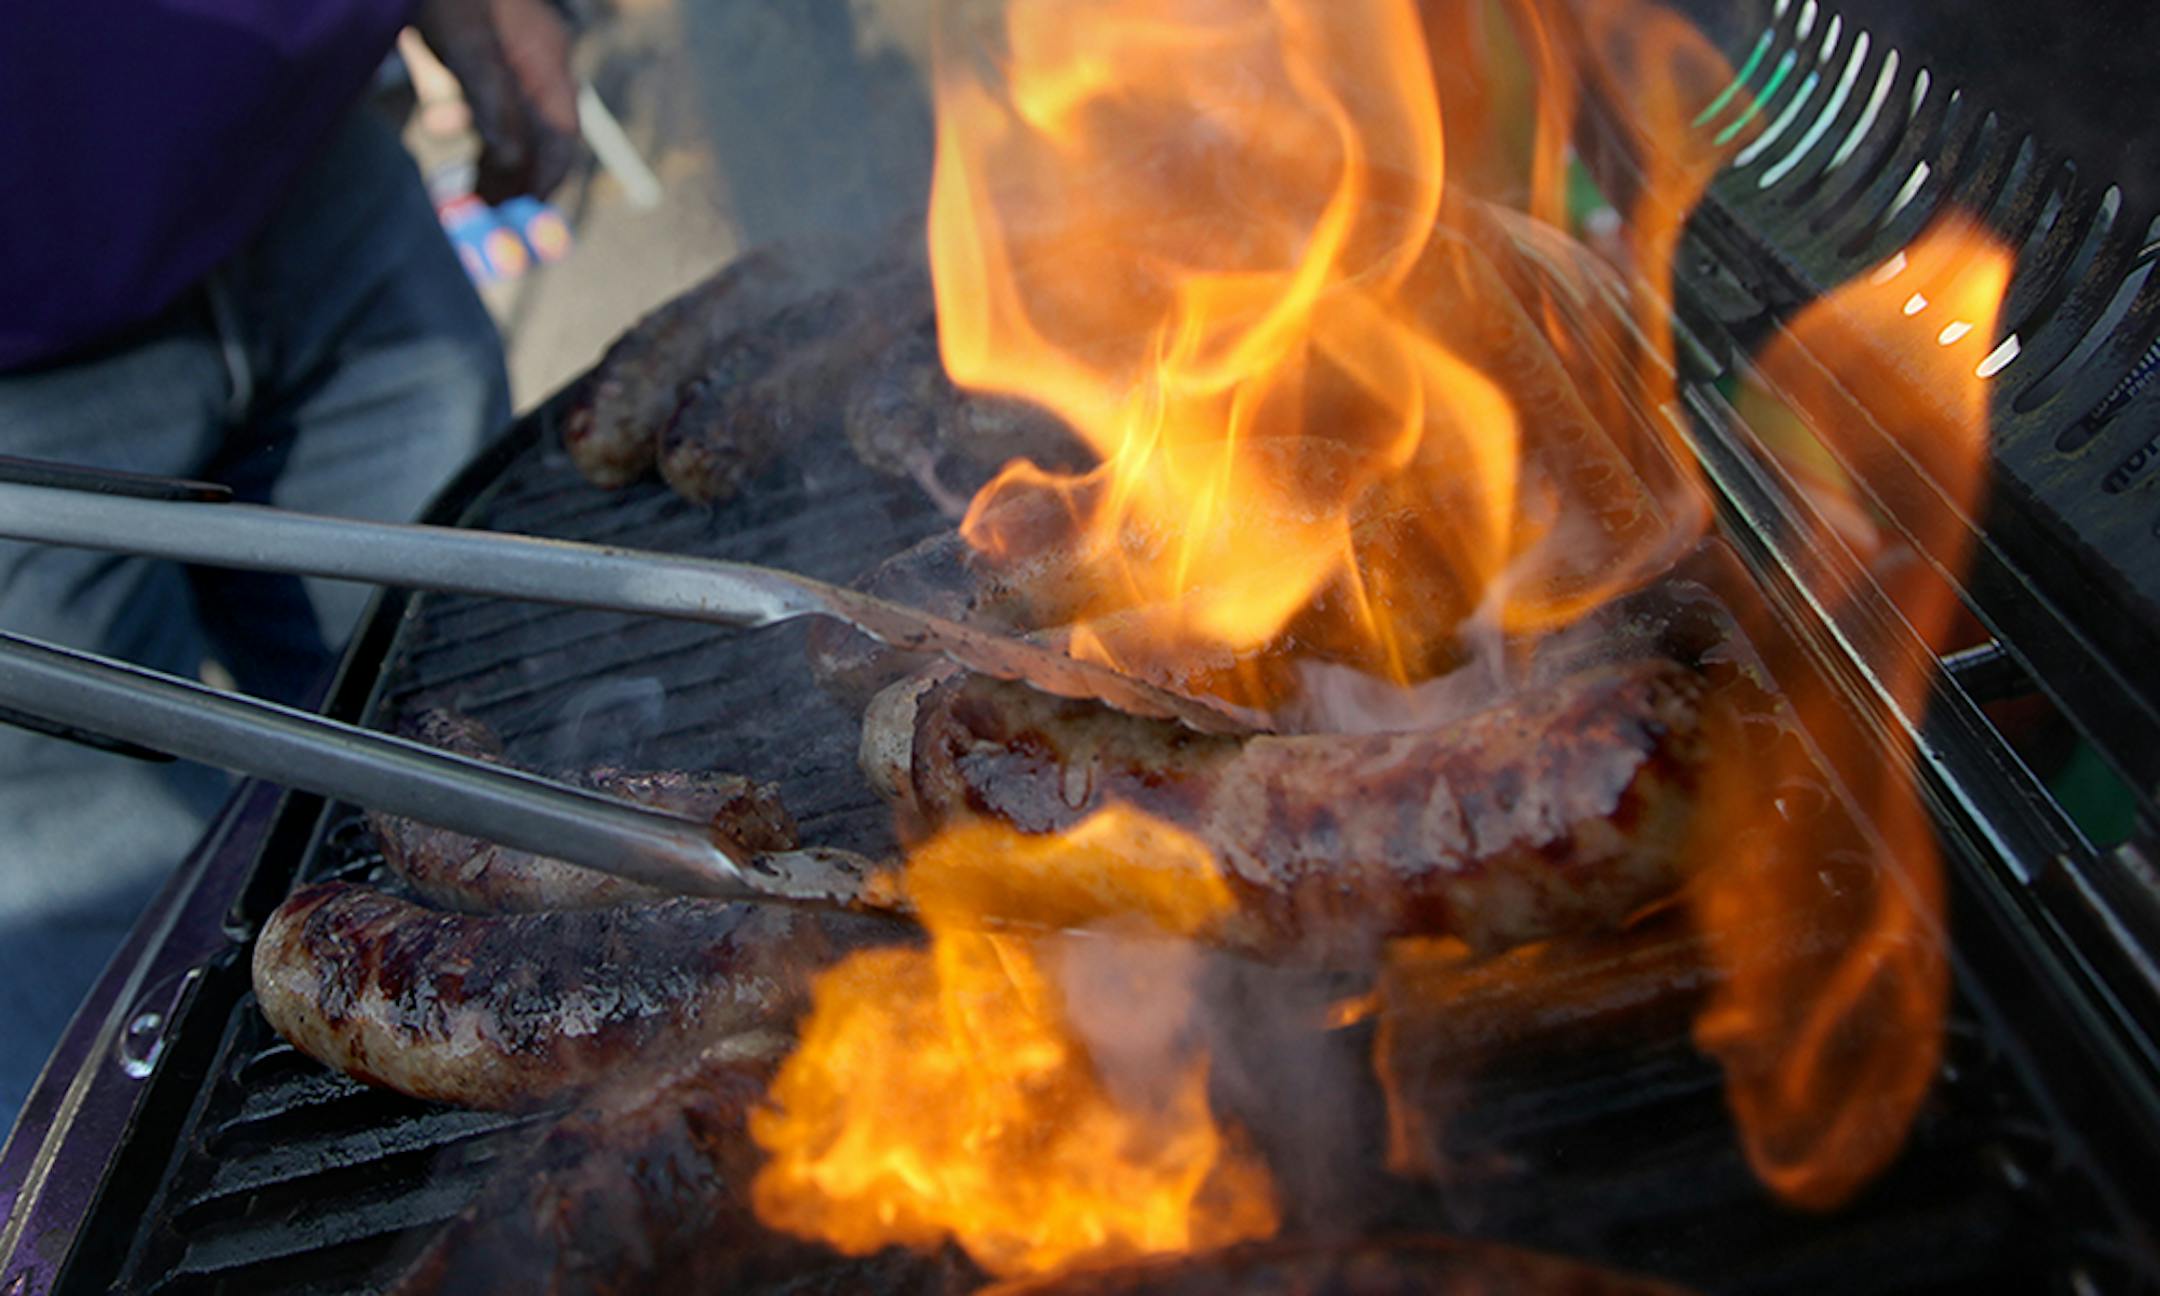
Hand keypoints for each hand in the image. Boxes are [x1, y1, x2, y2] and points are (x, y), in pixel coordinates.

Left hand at [412, 0, 579, 202]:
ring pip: (507, 121)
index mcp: (548, 65)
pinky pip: (484, 99)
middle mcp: (537, 66)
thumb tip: (510, 175)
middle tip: (480, 206)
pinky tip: (446, 121)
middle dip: (510, 174)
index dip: (544, 183)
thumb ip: (496, 111)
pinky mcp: (482, 52)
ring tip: (464, 178)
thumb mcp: (471, 48)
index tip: (517, 215)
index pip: (561, 141)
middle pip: (535, 137)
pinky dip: (469, 119)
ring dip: (487, 151)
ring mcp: (510, 58)